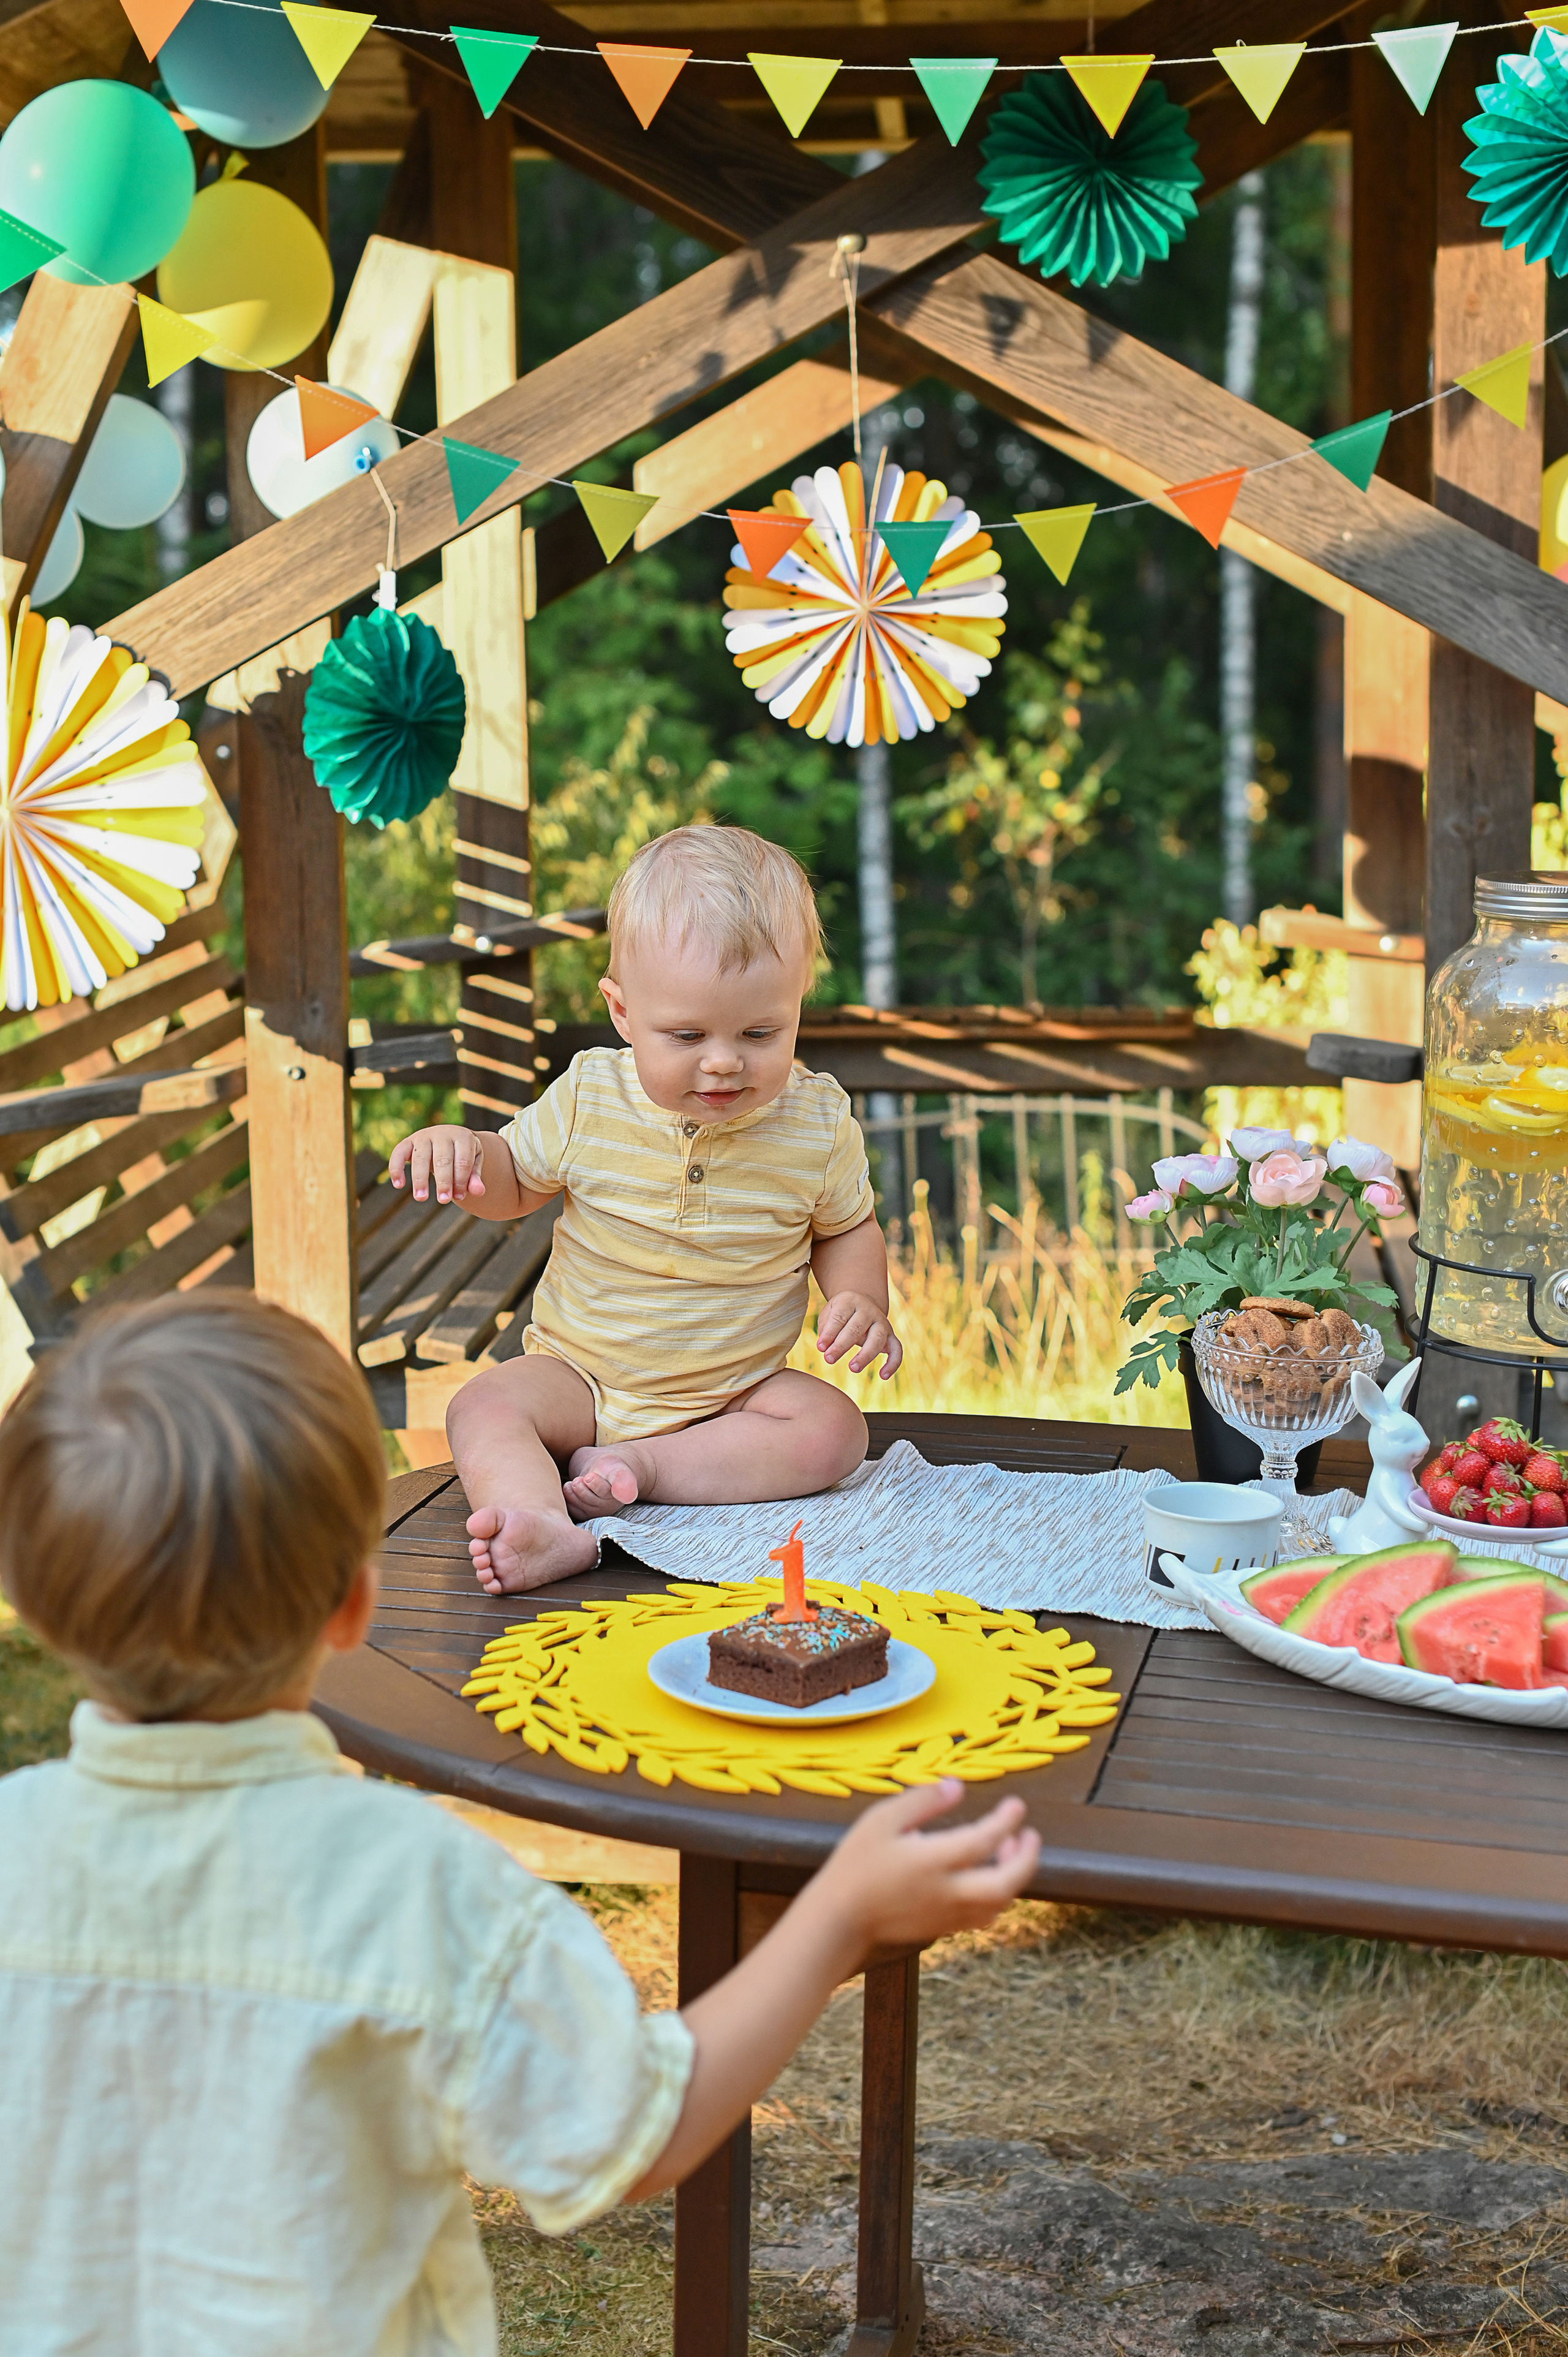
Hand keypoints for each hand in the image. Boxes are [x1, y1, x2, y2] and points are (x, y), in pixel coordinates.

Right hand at [388, 1124, 487, 1205]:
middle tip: (444, 1200)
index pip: (463, 1161)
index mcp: (462, 1137)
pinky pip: (398, 1153)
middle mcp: (442, 1134)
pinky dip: (396, 1168)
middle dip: (443, 1181)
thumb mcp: (474, 1163)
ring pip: (421, 1158)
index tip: (459, 1197)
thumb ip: (475, 1178)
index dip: (461, 1180)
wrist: (450, 1136)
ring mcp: (424, 1136)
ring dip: (420, 1179)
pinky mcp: (408, 1141)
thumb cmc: (463, 1154)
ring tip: (421, 1198)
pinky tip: (398, 1185)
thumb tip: (478, 1192)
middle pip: (443, 1160)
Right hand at [813, 1781, 1038, 1952]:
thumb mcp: (881, 1820)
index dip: (1006, 1822)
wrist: (839, 1918)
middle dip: (1026, 1859)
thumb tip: (957, 1787)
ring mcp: (948, 1916)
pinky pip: (983, 1916)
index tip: (1017, 1805)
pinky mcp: (943, 1929)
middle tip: (1030, 1835)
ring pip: (998, 1903)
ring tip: (1008, 1851)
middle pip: (1004, 1884)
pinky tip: (986, 1877)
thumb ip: (922, 1801)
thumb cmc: (856, 1864)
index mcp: (932, 1862)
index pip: (983, 1842)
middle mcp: (947, 1893)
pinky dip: (997, 1896)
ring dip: (1013, 1877)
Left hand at [817, 1289, 902, 1378]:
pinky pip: (897, 1349)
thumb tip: (824, 1349)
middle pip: (856, 1328)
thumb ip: (826, 1330)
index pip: (839, 1317)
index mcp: (850, 1301)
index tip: (820, 1347)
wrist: (862, 1304)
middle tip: (829, 1359)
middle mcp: (868, 1310)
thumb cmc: (840, 1314)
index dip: (829, 1333)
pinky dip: (893, 1363)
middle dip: (842, 1345)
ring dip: (865, 1355)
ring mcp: (882, 1322)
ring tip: (853, 1368)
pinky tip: (883, 1376)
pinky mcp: (891, 1336)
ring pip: (877, 1338)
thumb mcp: (829, 1315)